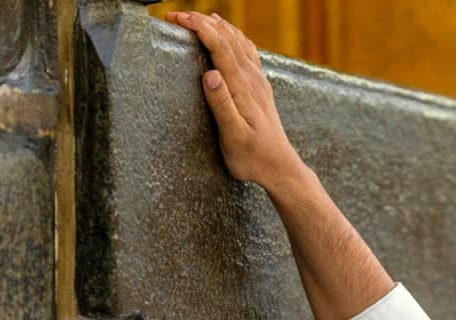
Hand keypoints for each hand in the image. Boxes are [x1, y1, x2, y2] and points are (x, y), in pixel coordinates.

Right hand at [166, 12, 305, 190]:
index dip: (198, 27)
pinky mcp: (261, 86)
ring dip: (217, 25)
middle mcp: (252, 79)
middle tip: (176, 15)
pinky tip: (229, 34)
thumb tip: (210, 74)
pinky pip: (248, 51)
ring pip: (239, 41)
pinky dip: (234, 36)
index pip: (219, 46)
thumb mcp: (233, 137)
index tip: (176, 18)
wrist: (279, 167)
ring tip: (198, 17)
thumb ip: (222, 105)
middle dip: (201, 21)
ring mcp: (258, 81)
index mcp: (242, 87)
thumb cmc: (253, 157)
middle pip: (227, 37)